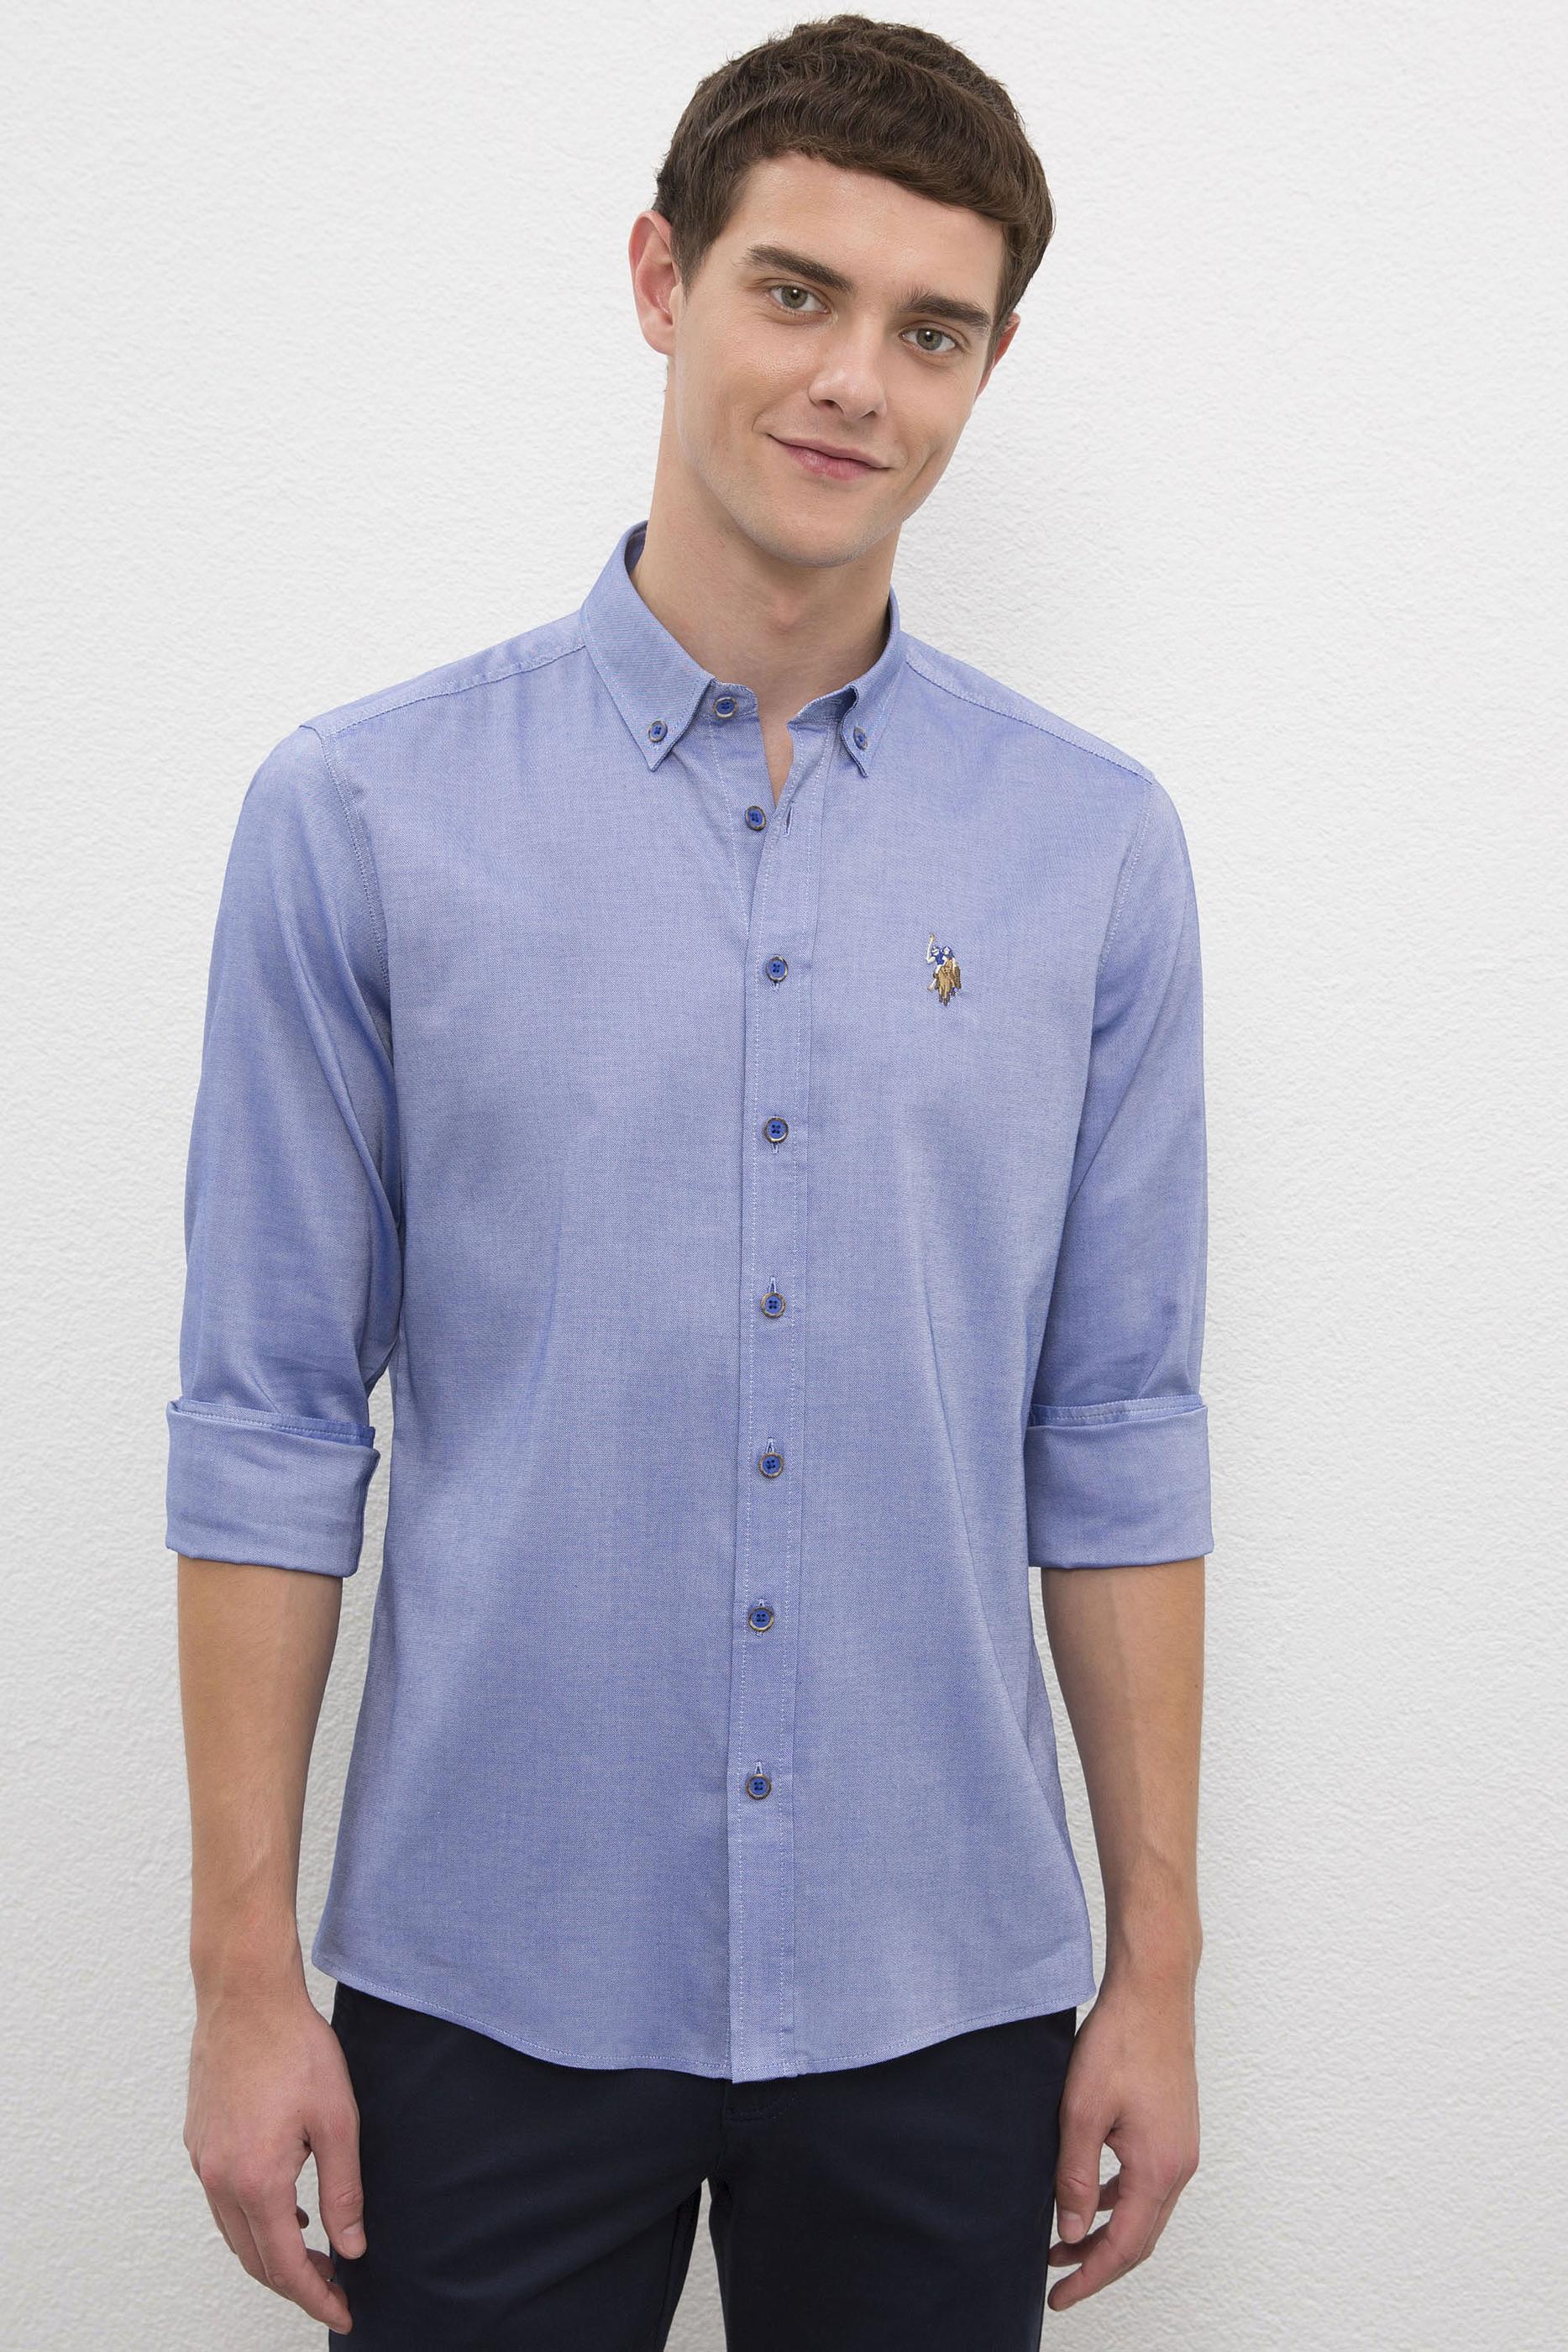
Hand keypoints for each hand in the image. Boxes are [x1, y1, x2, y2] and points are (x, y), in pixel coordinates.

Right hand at [183, 1981, 364, 2333]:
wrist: (246, 1994)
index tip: (344, 2313)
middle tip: (336, 2289)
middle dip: (296, 2283)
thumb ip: (343, 2190)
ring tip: (316, 2255)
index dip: (317, 2296)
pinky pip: (222, 2202)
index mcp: (256, 2181)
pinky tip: (284, 2210)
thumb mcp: (337, 2120)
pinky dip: (252, 2220)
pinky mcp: (198, 2141)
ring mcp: (203, 2160)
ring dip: (271, 2254)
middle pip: (254, 2259)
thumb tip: (351, 2246)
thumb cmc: (295, 2047)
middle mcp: (220, 2179)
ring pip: (234, 2233)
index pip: (285, 2266)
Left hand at [1047, 1967, 1199, 2311]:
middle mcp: (1178, 2165)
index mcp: (1158, 2168)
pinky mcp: (1174, 2129)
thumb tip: (1070, 2233)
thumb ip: (1075, 2176)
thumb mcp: (1082, 2110)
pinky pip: (1148, 2184)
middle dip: (1098, 2264)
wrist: (1153, 1990)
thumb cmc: (1120, 2040)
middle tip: (1058, 2283)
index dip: (1091, 2277)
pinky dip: (1120, 2202)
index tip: (1060, 2298)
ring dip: (1108, 2233)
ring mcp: (1180, 2147)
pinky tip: (1092, 2198)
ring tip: (1063, 2244)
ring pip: (1145, 2212)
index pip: (1125, 2246)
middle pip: (1140, 2238)